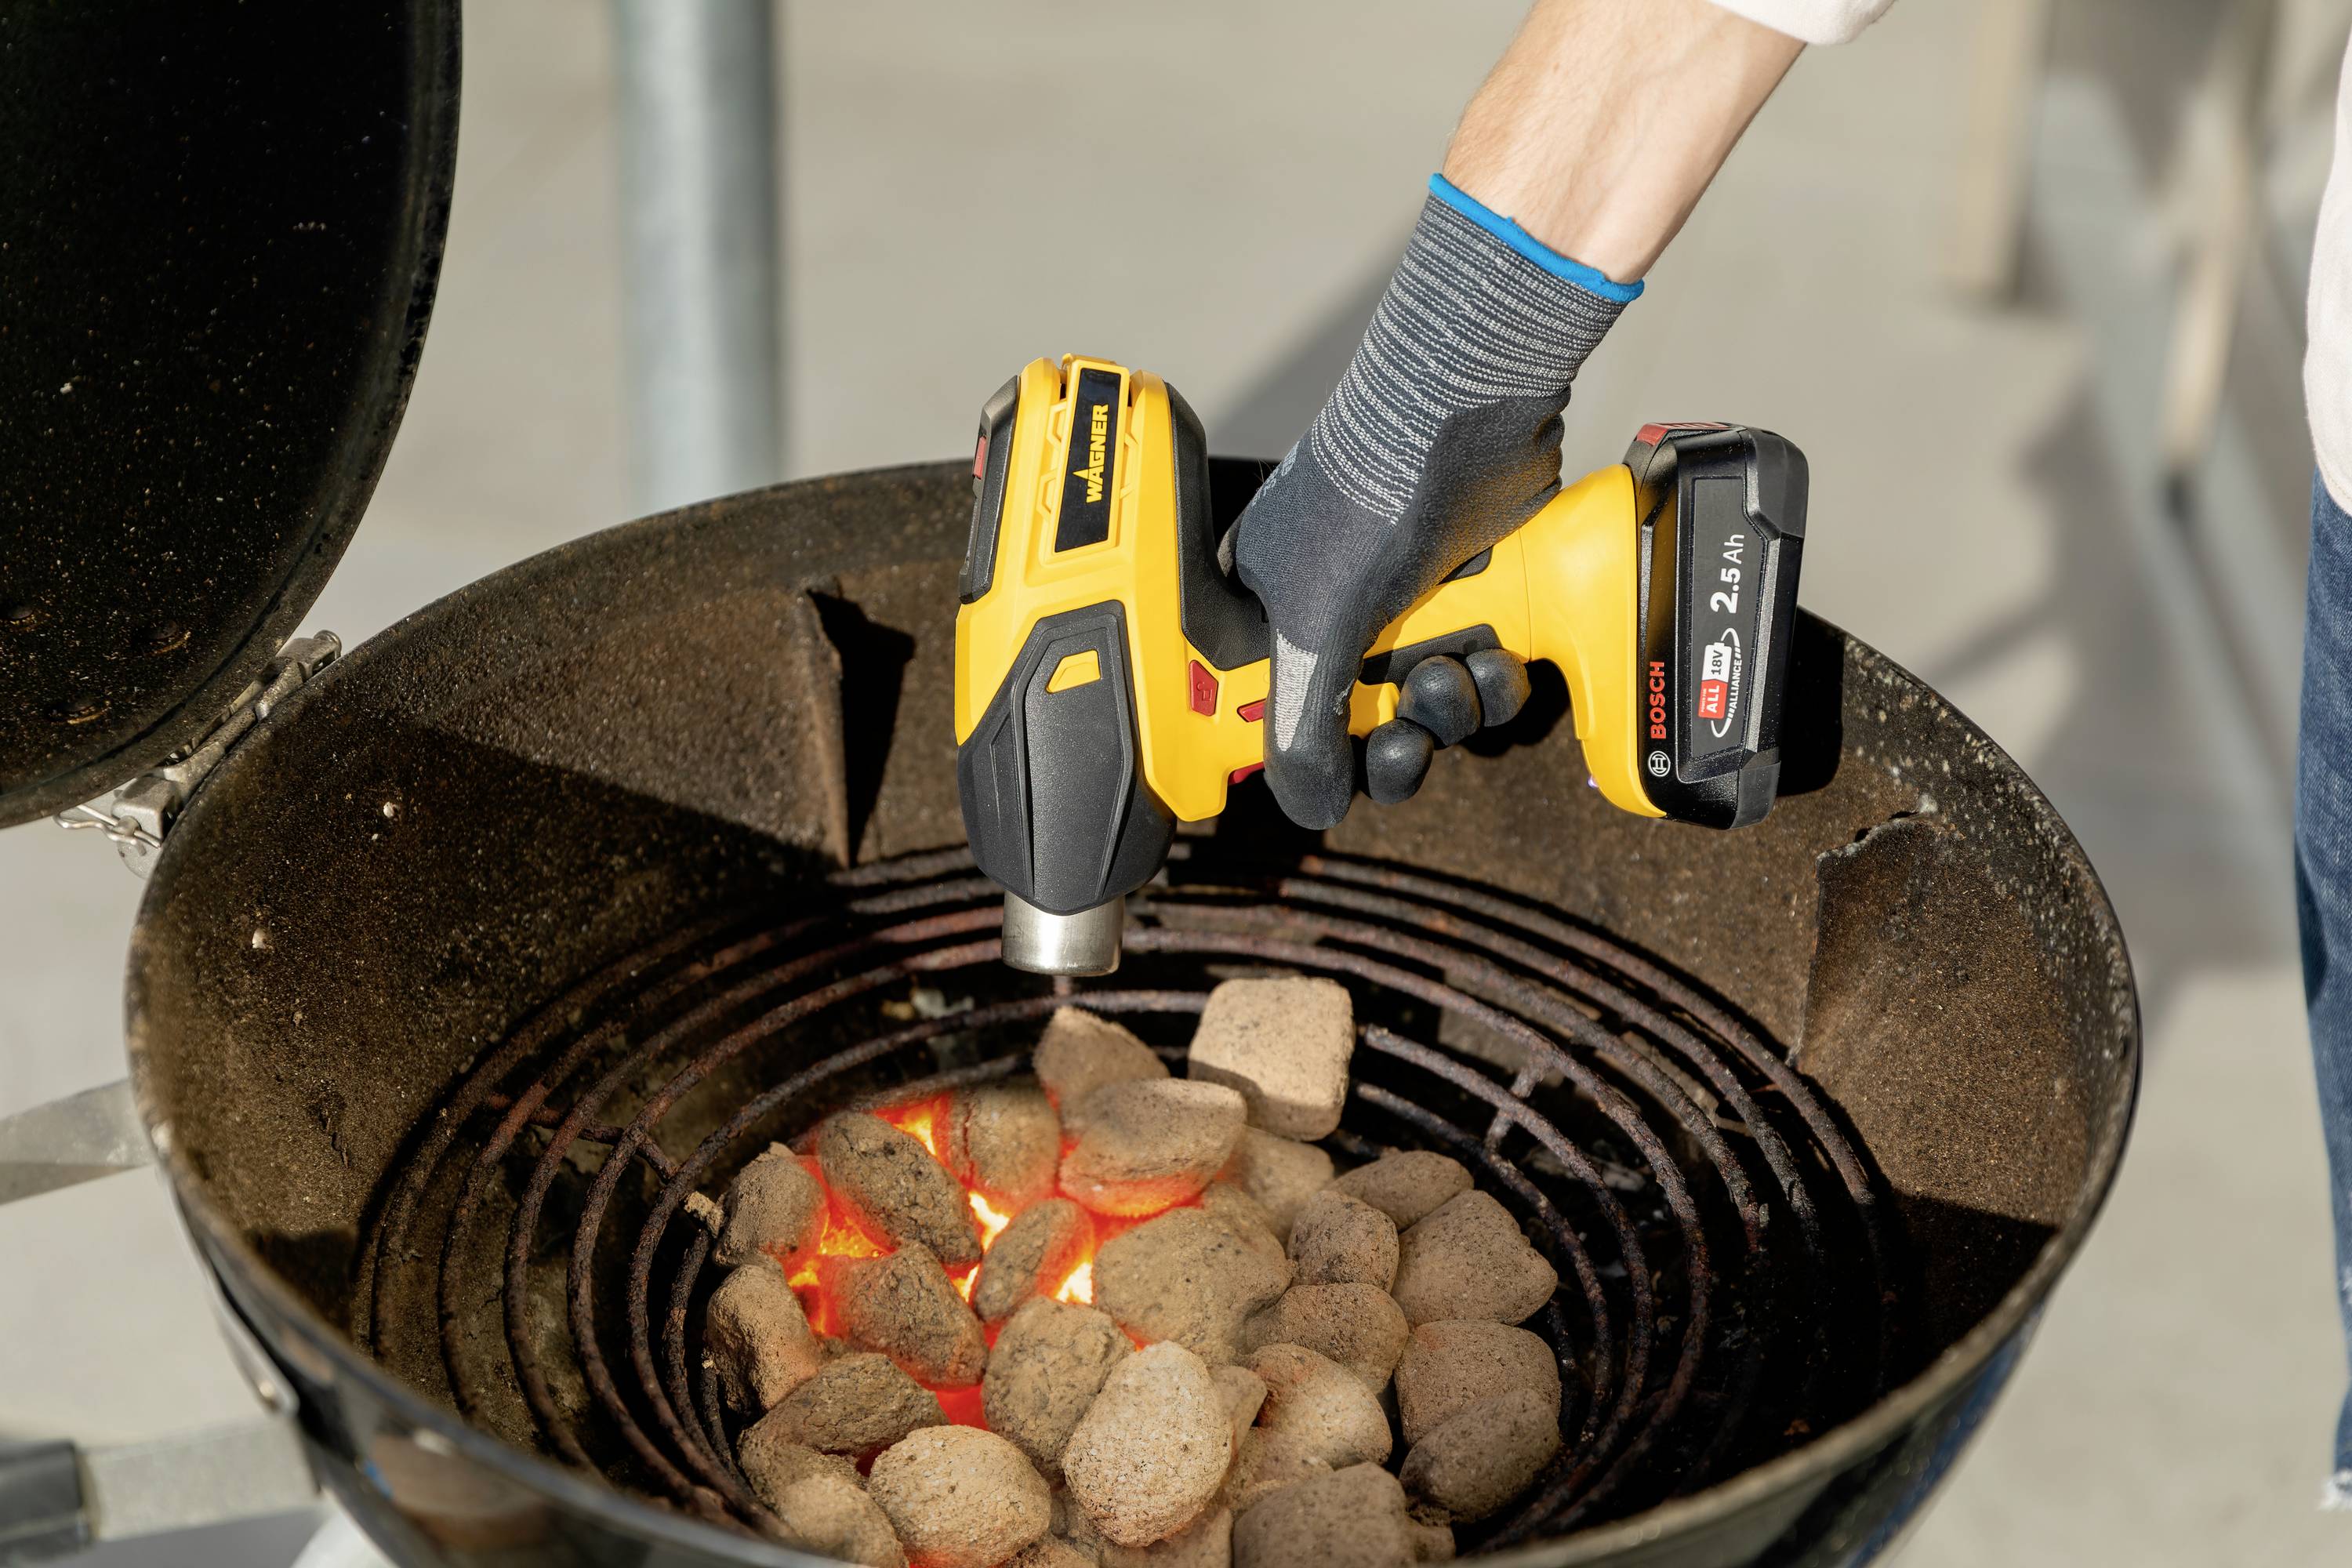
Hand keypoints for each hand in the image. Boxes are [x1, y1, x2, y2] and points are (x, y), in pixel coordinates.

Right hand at [1226, 175, 1634, 829]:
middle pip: (1359, 721)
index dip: (1302, 750)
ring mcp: (1404, 604)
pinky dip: (1494, 678)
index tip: (1331, 768)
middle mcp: (1332, 610)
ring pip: (1428, 705)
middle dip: (1397, 736)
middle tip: (1408, 733)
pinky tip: (1501, 654)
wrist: (1467, 415)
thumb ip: (1302, 725)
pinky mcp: (1471, 597)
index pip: (1269, 712)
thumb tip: (1304, 804)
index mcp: (1267, 609)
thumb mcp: (1316, 624)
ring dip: (1454, 709)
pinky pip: (1479, 673)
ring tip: (1463, 673)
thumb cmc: (1369, 495)